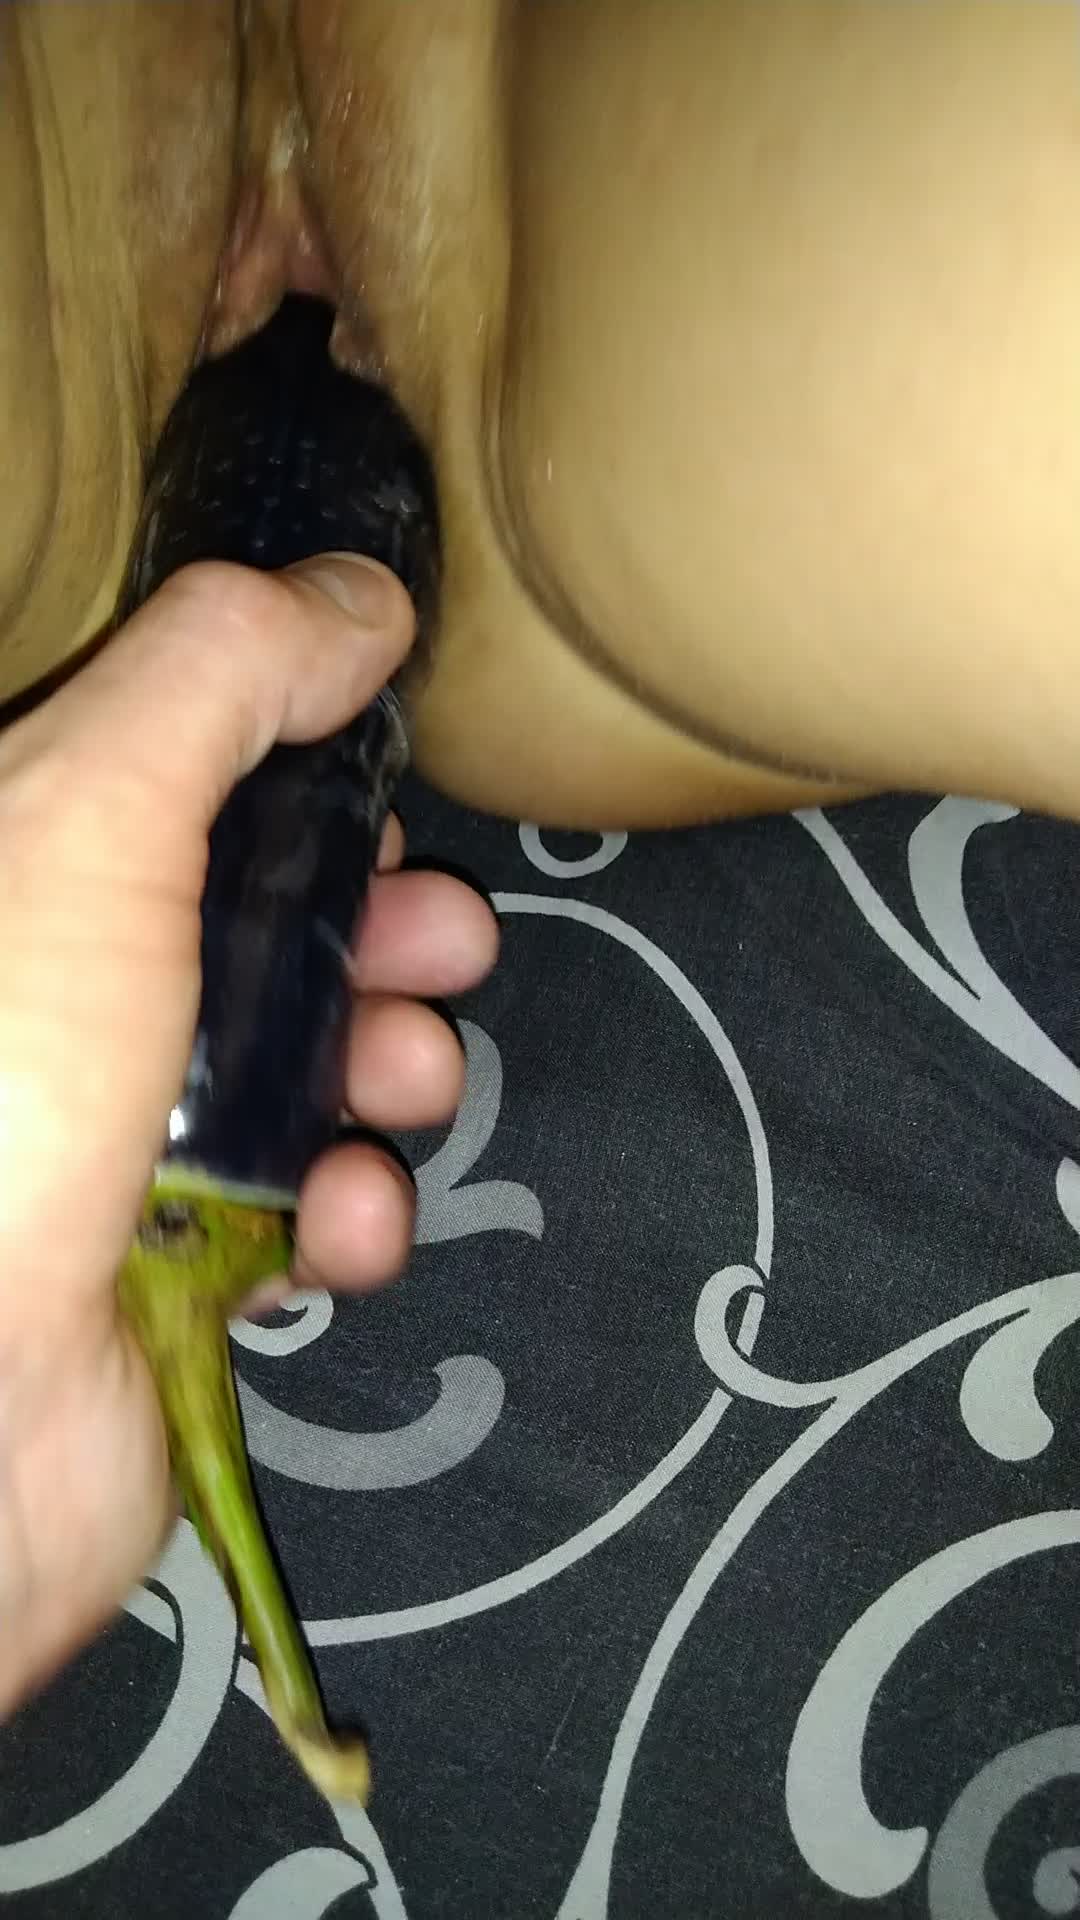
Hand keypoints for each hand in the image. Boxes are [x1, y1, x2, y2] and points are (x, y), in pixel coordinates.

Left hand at [0, 554, 496, 1713]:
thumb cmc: (3, 1087)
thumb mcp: (87, 816)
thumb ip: (219, 674)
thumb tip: (355, 596)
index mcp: (27, 878)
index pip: (179, 787)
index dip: (295, 776)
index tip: (377, 789)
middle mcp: (64, 1001)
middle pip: (256, 927)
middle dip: (378, 928)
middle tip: (444, 943)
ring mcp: (112, 1143)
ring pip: (301, 1069)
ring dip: (388, 1065)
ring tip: (407, 1081)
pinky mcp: (171, 1274)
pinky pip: (301, 1217)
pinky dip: (349, 1211)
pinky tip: (342, 1222)